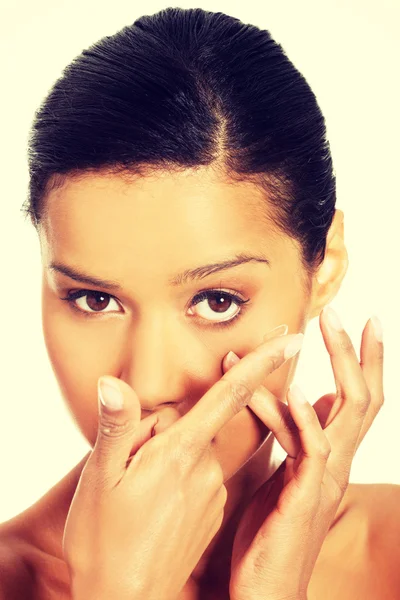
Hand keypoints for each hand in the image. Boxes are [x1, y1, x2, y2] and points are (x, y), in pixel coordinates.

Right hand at [62, 329, 302, 599]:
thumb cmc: (106, 540)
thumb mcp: (100, 478)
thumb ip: (116, 427)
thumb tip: (113, 384)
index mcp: (182, 451)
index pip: (232, 395)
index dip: (263, 364)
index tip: (293, 339)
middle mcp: (207, 468)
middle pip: (195, 422)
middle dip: (164, 430)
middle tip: (130, 465)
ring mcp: (213, 491)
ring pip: (193, 449)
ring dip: (168, 456)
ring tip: (136, 492)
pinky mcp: (213, 510)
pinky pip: (197, 474)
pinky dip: (177, 476)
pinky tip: (152, 504)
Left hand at [227, 307, 383, 599]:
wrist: (263, 589)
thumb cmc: (269, 528)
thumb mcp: (286, 472)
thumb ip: (302, 437)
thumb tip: (316, 400)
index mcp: (329, 455)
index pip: (356, 399)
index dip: (364, 361)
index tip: (362, 322)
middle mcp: (335, 462)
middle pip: (361, 396)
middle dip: (353, 351)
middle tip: (341, 312)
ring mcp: (324, 478)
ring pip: (346, 411)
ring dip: (334, 364)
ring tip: (321, 325)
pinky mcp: (305, 495)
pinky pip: (314, 449)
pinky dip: (307, 415)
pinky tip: (296, 387)